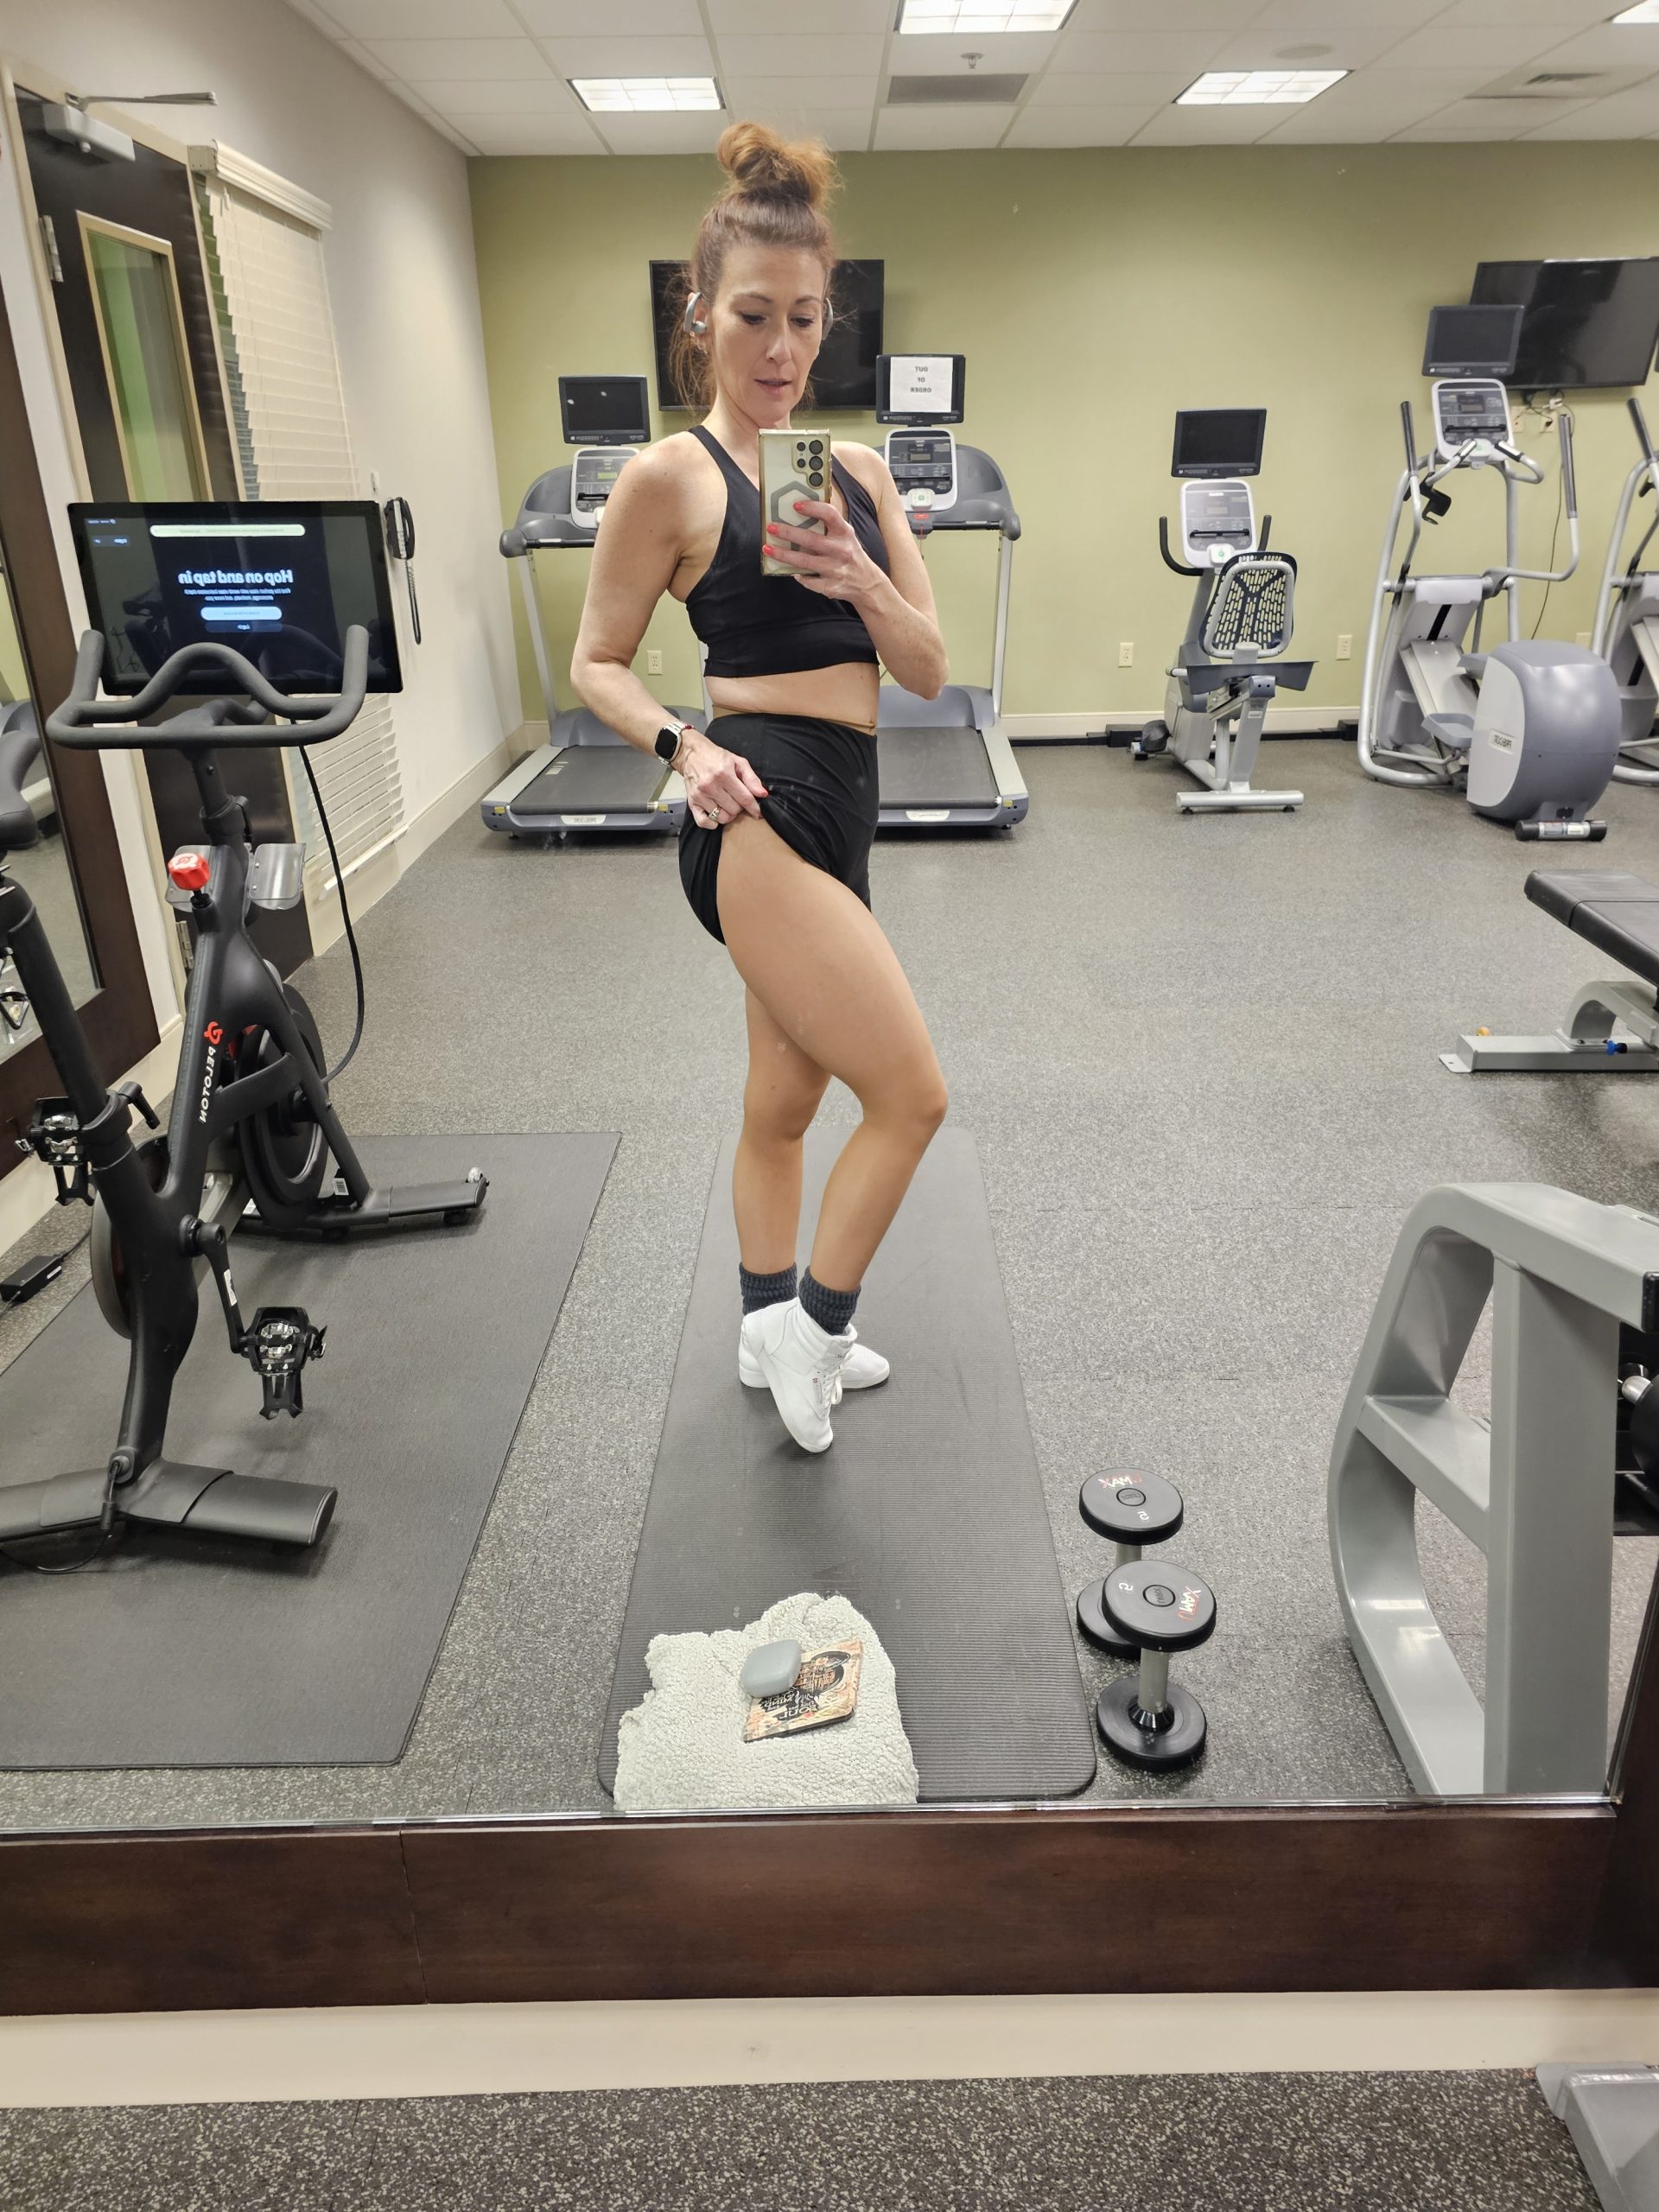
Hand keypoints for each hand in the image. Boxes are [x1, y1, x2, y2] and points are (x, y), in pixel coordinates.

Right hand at [678, 733, 767, 831]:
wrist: (692, 754)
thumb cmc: (715, 757)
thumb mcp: (737, 762)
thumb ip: (751, 778)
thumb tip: (762, 794)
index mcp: (724, 774)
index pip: (744, 798)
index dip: (754, 808)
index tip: (758, 812)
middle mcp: (710, 785)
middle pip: (734, 810)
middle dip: (739, 807)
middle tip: (736, 799)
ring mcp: (700, 795)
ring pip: (722, 818)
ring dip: (728, 814)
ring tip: (726, 804)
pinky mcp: (692, 802)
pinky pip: (704, 822)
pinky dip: (712, 823)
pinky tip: (716, 814)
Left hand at [765, 498, 880, 600]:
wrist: (867, 583)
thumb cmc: (850, 553)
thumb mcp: (845, 536)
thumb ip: (829, 526)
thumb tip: (799, 514)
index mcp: (845, 533)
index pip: (829, 514)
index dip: (812, 508)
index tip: (795, 505)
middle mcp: (841, 550)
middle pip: (810, 540)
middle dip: (787, 532)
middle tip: (771, 527)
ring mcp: (836, 569)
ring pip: (804, 562)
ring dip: (783, 555)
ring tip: (768, 549)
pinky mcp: (831, 586)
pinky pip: (808, 581)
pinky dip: (798, 576)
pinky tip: (791, 571)